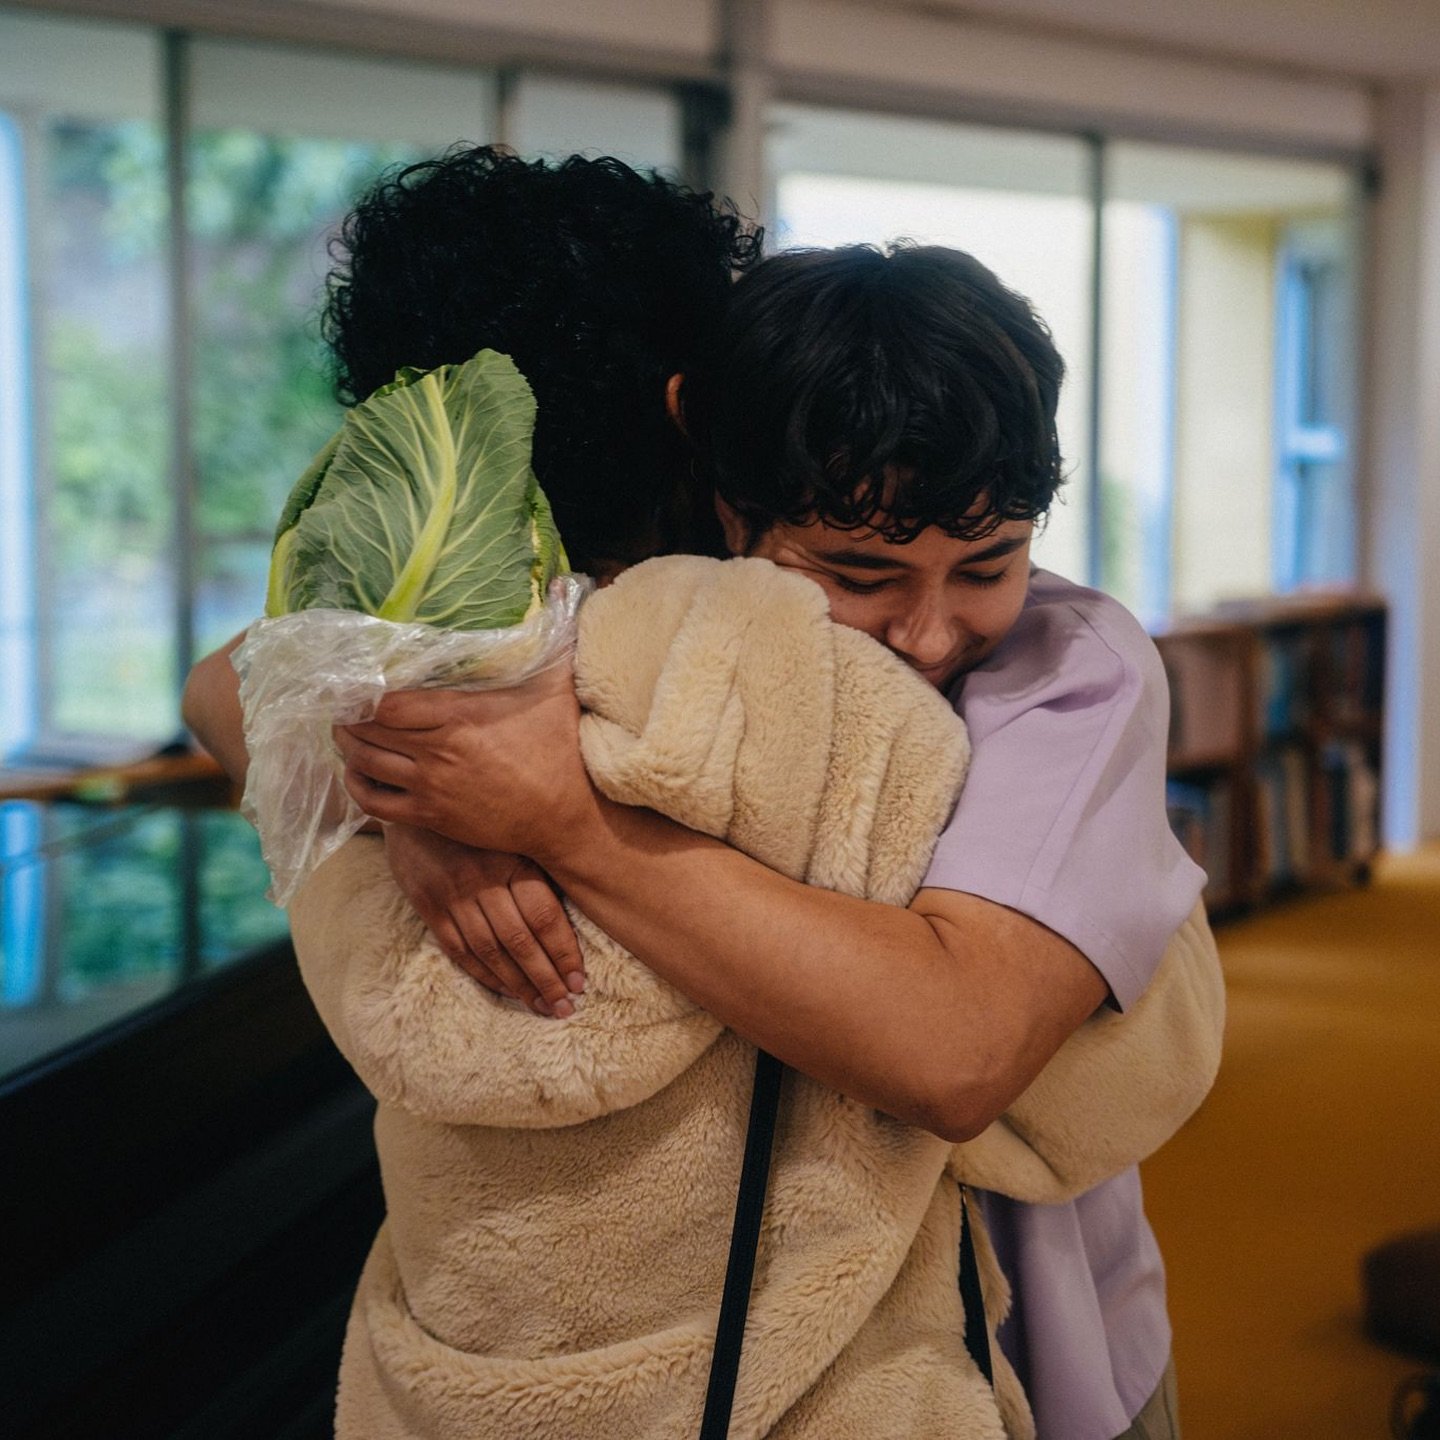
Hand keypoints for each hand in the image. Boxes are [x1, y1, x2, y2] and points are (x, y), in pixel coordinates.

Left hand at [334, 664, 593, 860]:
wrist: (567, 817)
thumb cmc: (563, 751)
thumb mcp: (559, 690)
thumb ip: (556, 639)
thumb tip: (565, 587)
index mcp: (459, 716)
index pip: (388, 702)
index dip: (363, 692)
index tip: (356, 681)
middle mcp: (437, 752)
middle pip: (368, 731)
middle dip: (348, 717)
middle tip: (340, 704)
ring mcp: (431, 788)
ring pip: (365, 764)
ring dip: (348, 747)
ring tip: (345, 732)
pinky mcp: (432, 817)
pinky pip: (375, 804)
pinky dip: (358, 786)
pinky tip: (359, 773)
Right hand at [382, 823, 585, 1017]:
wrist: (421, 799)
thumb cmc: (484, 818)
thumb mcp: (517, 831)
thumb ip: (543, 862)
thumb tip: (591, 893)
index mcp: (513, 858)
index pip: (545, 917)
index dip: (565, 953)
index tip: (581, 981)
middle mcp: (482, 879)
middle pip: (520, 941)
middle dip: (546, 979)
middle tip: (565, 1006)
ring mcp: (452, 894)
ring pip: (490, 951)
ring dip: (518, 985)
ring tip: (542, 1006)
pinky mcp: (428, 904)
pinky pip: (458, 949)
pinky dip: (483, 974)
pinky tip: (506, 990)